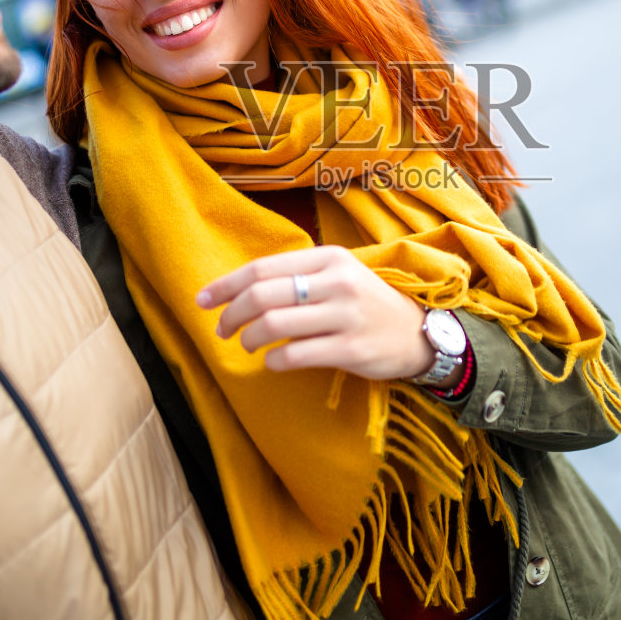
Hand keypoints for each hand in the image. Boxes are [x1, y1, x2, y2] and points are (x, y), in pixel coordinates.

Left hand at [196, 245, 435, 379]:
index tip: (202, 300)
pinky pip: (295, 355)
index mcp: (328, 258)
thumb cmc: (365, 304)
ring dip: (249, 338)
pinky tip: (274, 361)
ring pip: (274, 324)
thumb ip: (296, 277)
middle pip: (262, 295)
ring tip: (247, 344)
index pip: (262, 268)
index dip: (226, 286)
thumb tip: (238, 289)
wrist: (418, 333)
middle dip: (231, 314)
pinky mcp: (351, 348)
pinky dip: (274, 360)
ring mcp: (345, 315)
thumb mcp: (337, 276)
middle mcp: (337, 282)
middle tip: (221, 329)